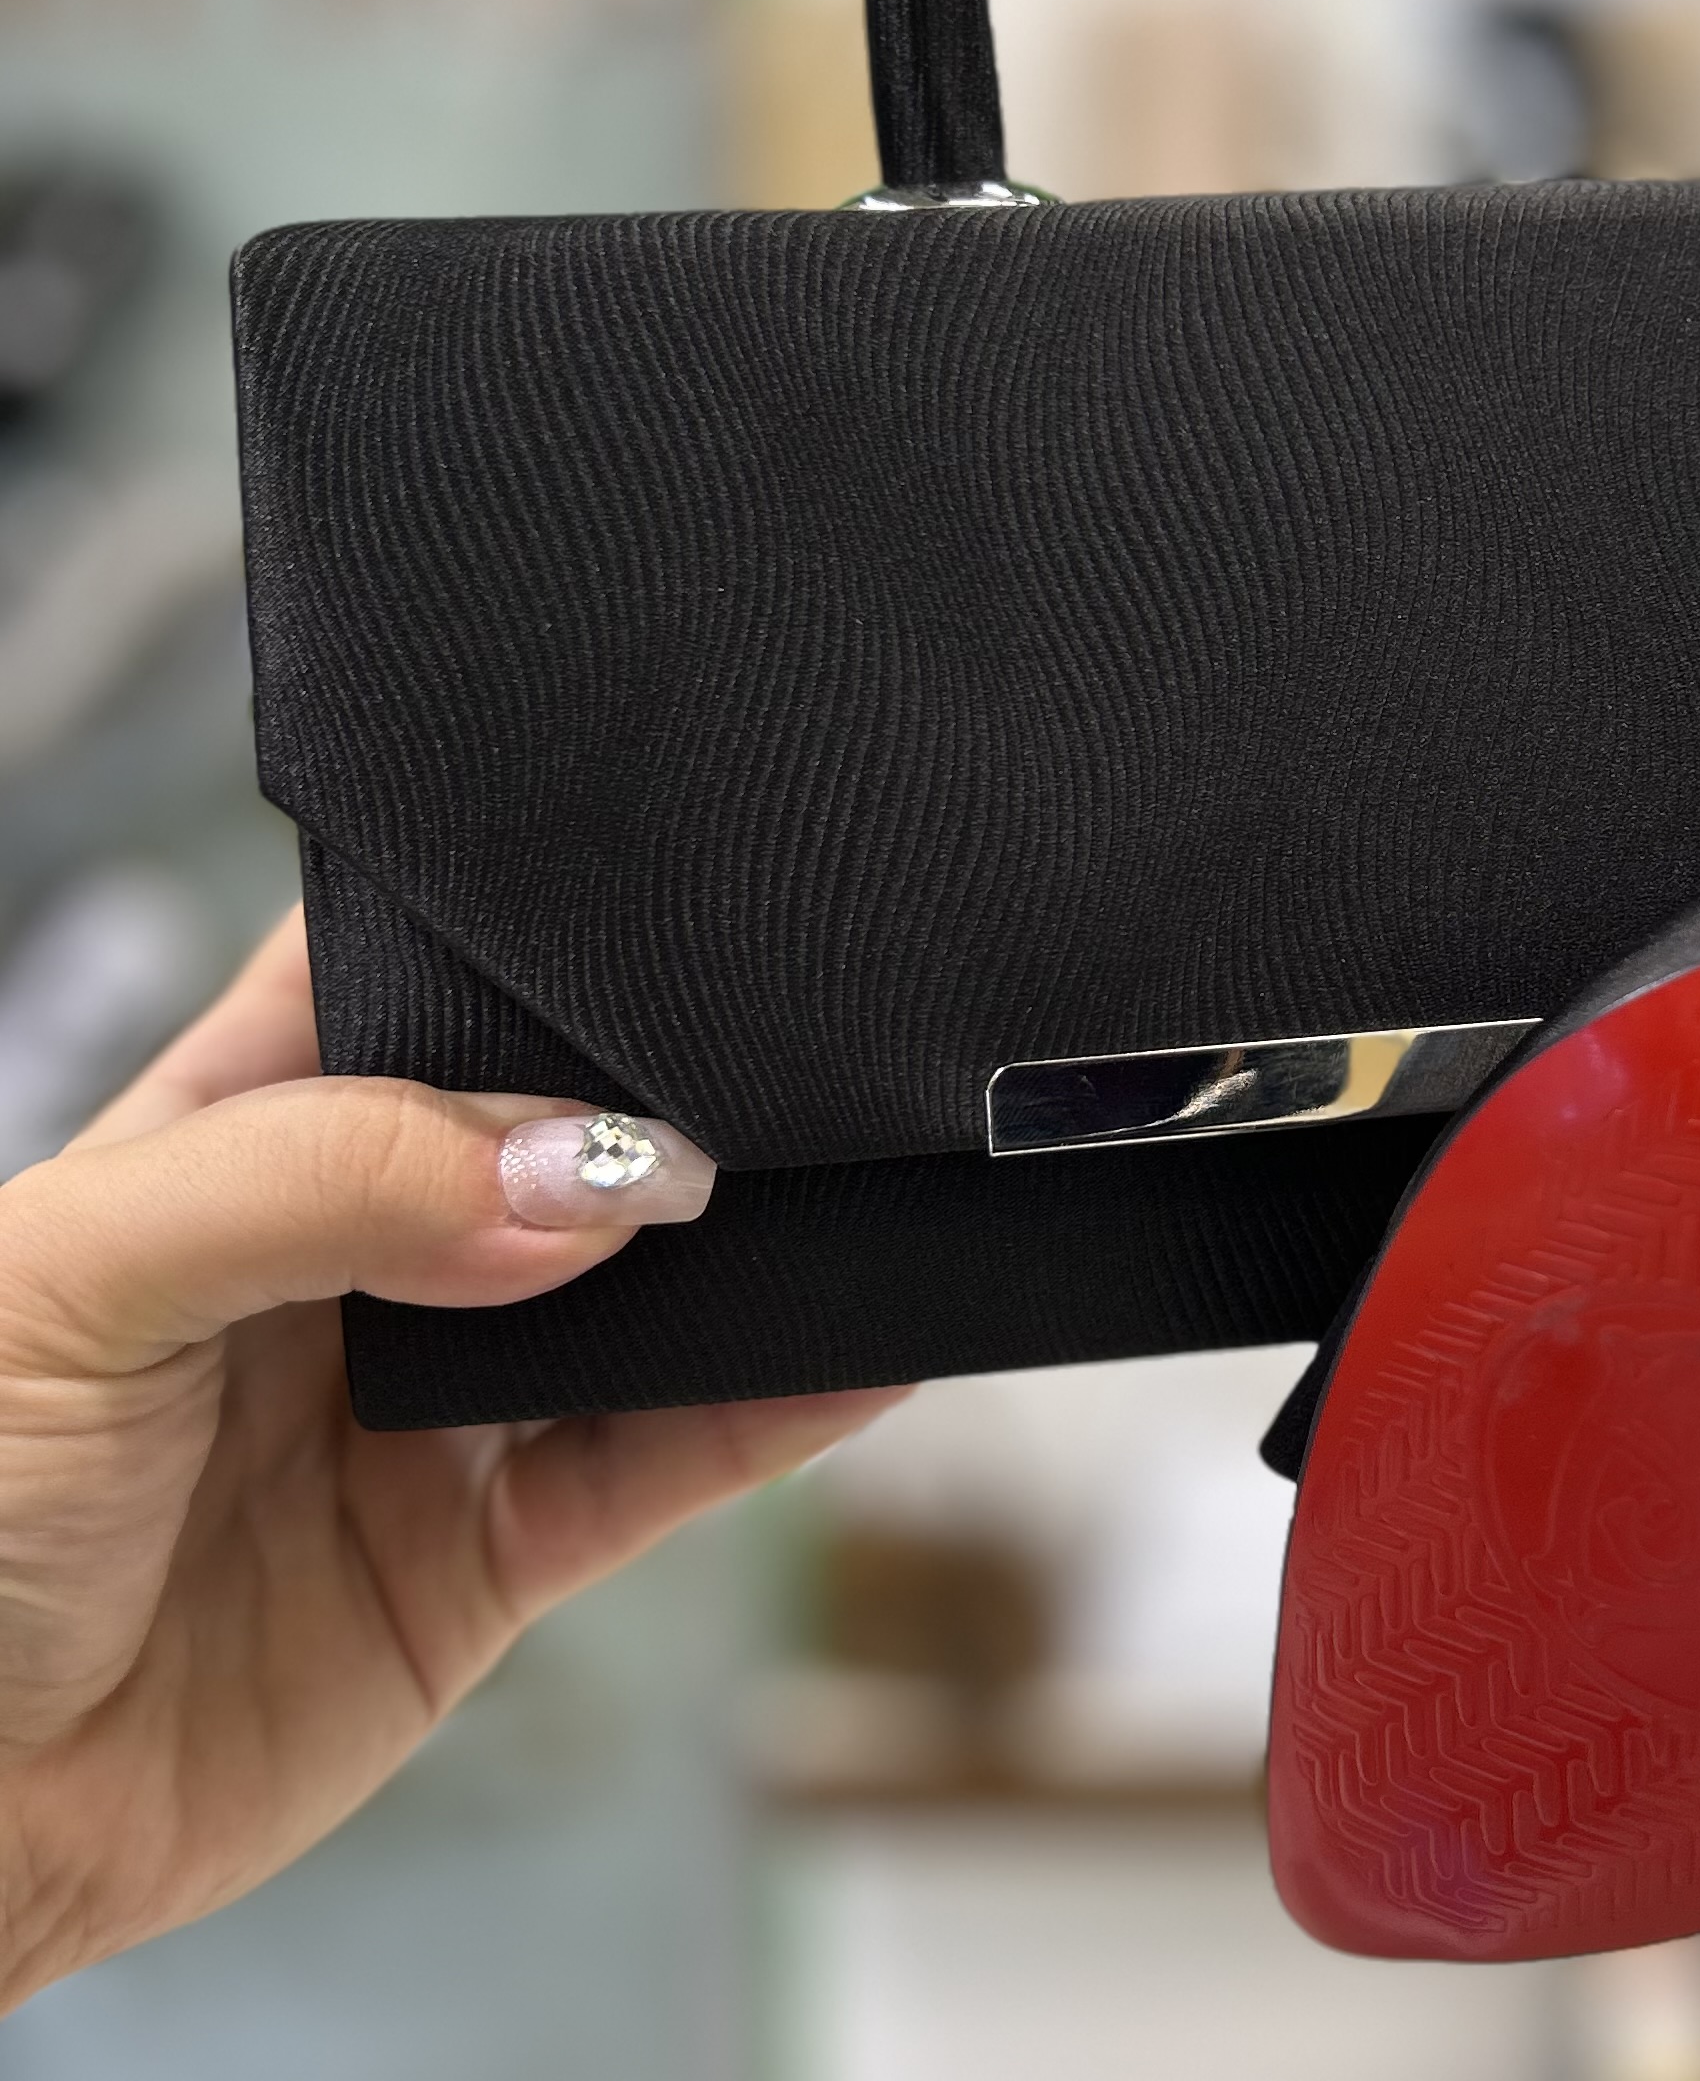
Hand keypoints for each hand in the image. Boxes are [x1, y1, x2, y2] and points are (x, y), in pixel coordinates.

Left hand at [0, 910, 900, 2004]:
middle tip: (803, 1052)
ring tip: (863, 1186)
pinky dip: (771, 1412)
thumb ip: (331, 1178)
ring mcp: (432, 1405)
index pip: (408, 976)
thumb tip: (596, 1171)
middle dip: (675, 1093)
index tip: (668, 894)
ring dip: (745, 1254)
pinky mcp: (487, 1557)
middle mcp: (356, 1251)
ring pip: (637, 1298)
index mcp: (238, 1128)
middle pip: (559, 1133)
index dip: (524, 930)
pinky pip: (659, 1467)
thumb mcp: (85, 1275)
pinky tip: (858, 1348)